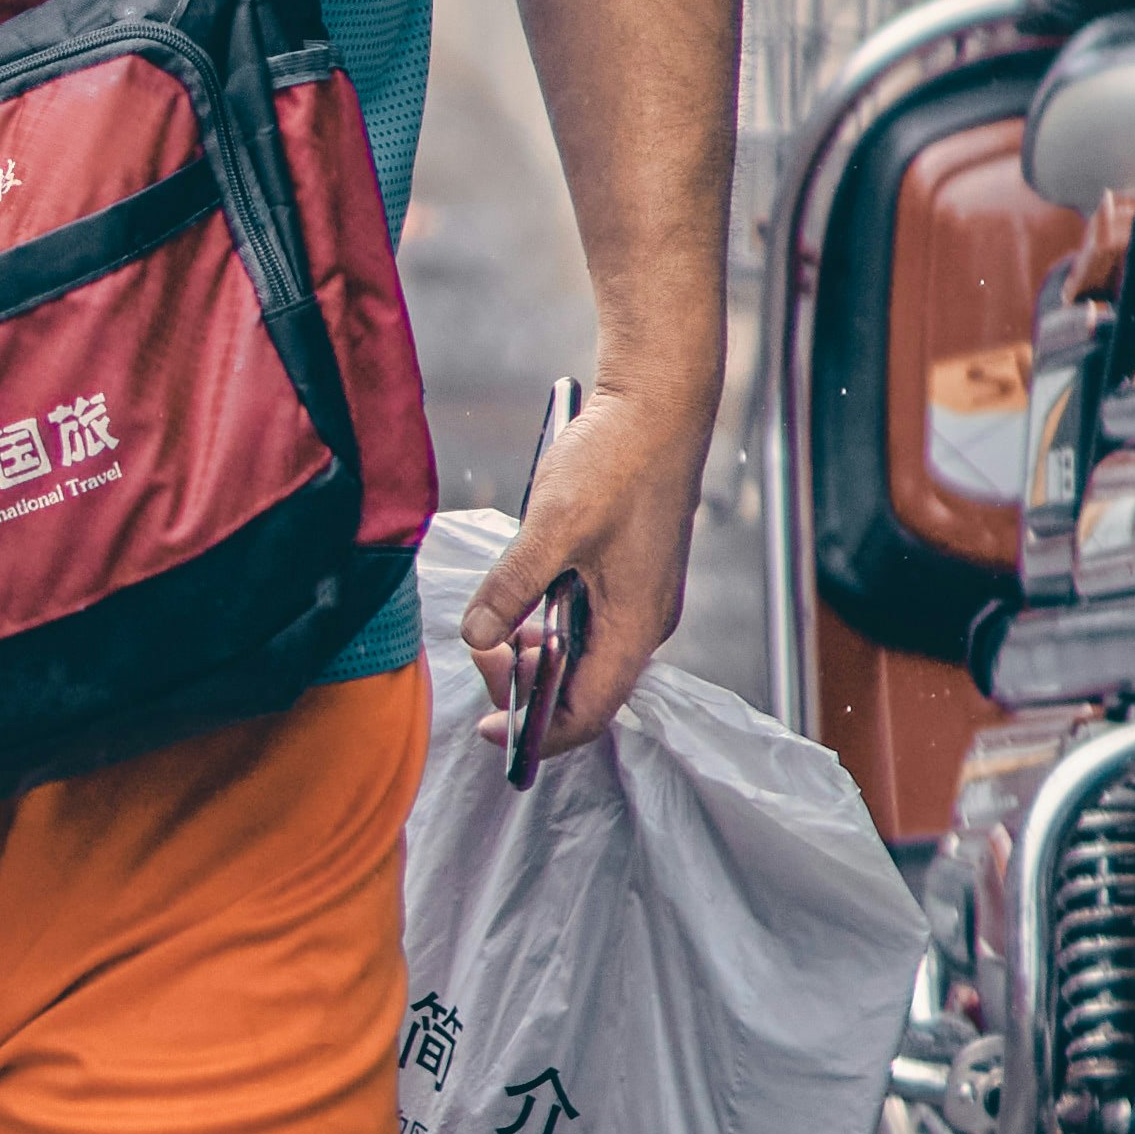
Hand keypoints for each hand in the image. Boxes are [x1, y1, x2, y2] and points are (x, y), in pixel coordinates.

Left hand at [458, 381, 710, 764]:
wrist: (659, 402)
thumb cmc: (620, 459)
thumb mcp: (553, 527)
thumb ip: (512, 588)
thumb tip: (476, 636)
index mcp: (635, 626)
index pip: (587, 713)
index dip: (536, 731)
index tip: (489, 727)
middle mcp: (644, 621)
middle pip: (584, 689)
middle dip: (529, 685)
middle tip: (484, 651)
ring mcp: (641, 596)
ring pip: (584, 653)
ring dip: (538, 651)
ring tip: (499, 623)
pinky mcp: (631, 571)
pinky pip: (589, 620)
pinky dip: (552, 622)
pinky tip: (525, 592)